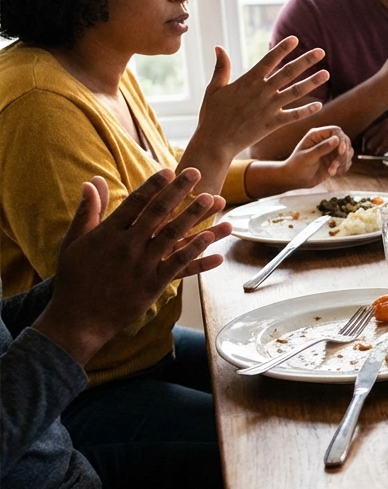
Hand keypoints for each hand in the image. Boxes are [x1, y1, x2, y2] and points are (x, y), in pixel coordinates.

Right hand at [33, 169, 232, 364]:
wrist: (78, 318)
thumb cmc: (74, 278)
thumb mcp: (74, 242)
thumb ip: (88, 211)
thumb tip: (92, 181)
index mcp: (108, 233)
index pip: (135, 202)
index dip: (154, 185)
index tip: (169, 170)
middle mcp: (127, 245)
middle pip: (158, 212)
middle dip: (178, 191)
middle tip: (195, 173)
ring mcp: (142, 265)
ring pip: (173, 235)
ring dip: (194, 216)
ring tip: (212, 199)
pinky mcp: (154, 284)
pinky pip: (180, 265)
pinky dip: (196, 251)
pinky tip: (211, 239)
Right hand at [195, 37, 329, 156]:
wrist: (215, 142)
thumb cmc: (212, 115)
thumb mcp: (214, 89)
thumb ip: (221, 68)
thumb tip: (219, 47)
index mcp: (247, 81)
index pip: (268, 60)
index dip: (282, 49)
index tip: (295, 39)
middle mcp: (261, 92)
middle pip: (287, 73)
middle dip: (305, 61)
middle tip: (321, 51)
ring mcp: (268, 108)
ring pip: (295, 92)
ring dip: (312, 83)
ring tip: (326, 74)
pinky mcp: (272, 124)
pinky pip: (293, 116)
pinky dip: (306, 111)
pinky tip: (319, 105)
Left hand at [275, 126, 354, 190]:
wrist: (295, 180)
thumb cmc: (297, 166)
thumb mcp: (307, 157)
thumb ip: (321, 148)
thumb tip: (336, 139)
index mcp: (317, 135)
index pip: (336, 131)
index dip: (342, 140)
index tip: (341, 152)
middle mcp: (326, 141)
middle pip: (345, 141)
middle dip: (344, 153)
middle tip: (335, 164)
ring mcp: (331, 151)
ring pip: (348, 152)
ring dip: (343, 162)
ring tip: (331, 171)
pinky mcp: (334, 161)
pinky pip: (346, 162)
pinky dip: (343, 168)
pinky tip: (333, 173)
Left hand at [360, 117, 387, 154]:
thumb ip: (386, 131)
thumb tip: (375, 144)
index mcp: (385, 122)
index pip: (367, 134)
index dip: (366, 144)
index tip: (367, 150)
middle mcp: (385, 127)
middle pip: (369, 143)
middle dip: (370, 151)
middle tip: (373, 157)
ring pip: (375, 150)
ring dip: (377, 155)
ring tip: (384, 157)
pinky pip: (383, 154)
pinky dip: (384, 157)